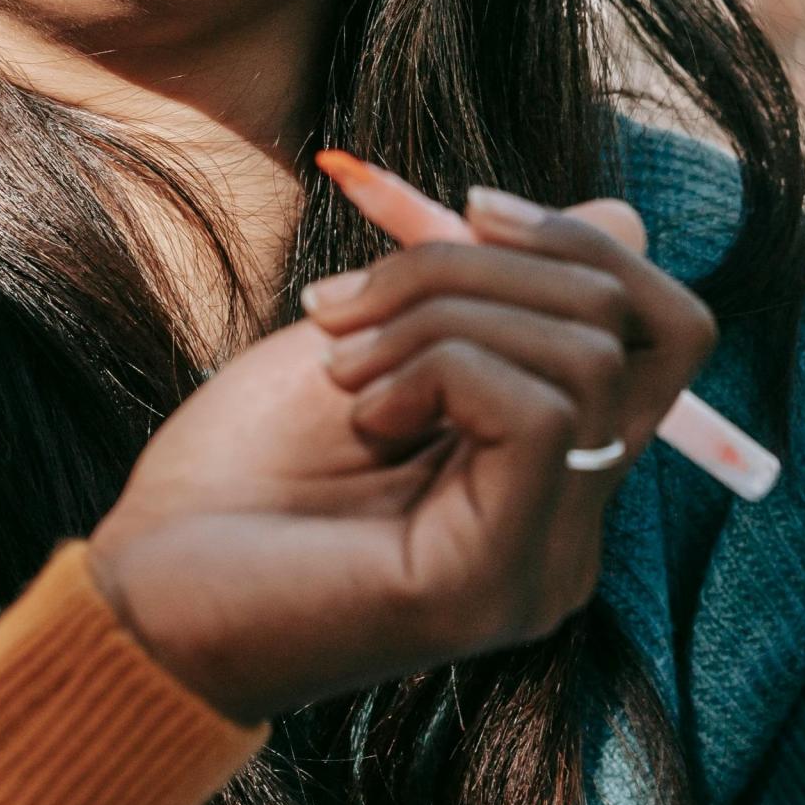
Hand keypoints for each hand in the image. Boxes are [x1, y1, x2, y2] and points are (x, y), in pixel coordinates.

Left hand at [83, 194, 715, 722]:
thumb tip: (621, 216)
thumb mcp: (378, 344)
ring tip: (344, 365)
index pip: (664, 333)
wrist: (139, 596)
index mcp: (549, 478)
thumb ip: (492, 291)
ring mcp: (542, 566)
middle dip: (486, 263)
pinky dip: (441, 368)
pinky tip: (362, 413)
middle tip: (351, 304)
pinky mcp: (494, 584)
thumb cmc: (238, 477)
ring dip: (445, 314)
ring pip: (589, 358)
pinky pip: (538, 413)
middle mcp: (569, 531)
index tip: (464, 207)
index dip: (582, 242)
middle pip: (636, 328)